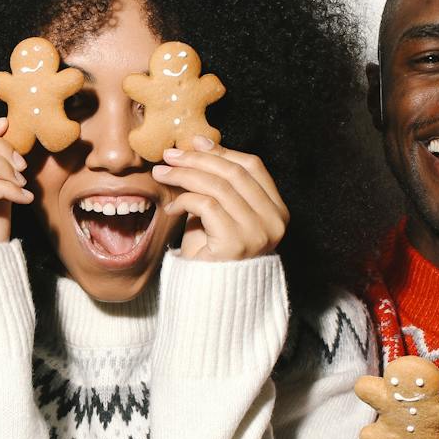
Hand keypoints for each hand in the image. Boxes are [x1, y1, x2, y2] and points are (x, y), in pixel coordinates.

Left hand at [151, 137, 287, 260]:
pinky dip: (184, 200)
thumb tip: (199, 143)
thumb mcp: (218, 211)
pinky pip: (207, 206)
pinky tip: (171, 207)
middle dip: (198, 159)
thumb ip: (217, 183)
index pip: (253, 166)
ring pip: (218, 186)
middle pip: (235, 172)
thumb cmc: (211, 253)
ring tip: (161, 174)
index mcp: (276, 210)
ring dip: (184, 175)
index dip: (223, 151)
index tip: (194, 142)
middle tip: (169, 156)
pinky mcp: (236, 243)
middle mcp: (274, 221)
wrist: (207, 296)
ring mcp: (258, 232)